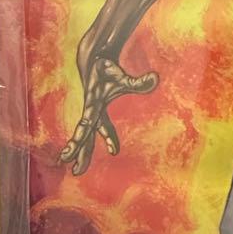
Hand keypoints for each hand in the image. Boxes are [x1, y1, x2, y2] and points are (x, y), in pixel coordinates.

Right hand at [59, 57, 157, 175]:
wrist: (90, 62)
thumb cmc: (107, 70)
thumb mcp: (122, 76)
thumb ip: (138, 81)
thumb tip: (155, 78)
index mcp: (93, 105)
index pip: (94, 124)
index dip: (107, 136)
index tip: (115, 152)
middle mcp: (89, 112)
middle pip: (84, 135)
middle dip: (79, 151)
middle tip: (76, 170)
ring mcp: (89, 115)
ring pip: (85, 137)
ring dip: (81, 153)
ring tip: (77, 171)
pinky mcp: (92, 115)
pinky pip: (90, 133)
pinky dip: (89, 143)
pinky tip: (91, 155)